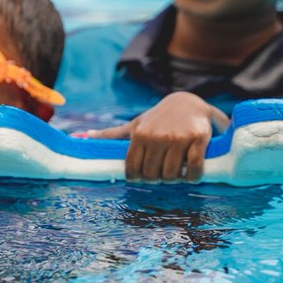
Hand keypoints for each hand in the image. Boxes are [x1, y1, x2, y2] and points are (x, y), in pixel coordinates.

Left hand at [83, 92, 227, 182]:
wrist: (189, 102)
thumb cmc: (158, 117)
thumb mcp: (135, 124)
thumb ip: (112, 134)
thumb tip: (84, 137)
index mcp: (140, 134)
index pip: (133, 168)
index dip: (136, 178)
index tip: (141, 177)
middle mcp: (157, 137)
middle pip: (152, 174)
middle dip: (154, 179)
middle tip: (159, 175)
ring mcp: (179, 139)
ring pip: (172, 174)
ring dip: (173, 180)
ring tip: (174, 174)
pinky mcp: (198, 140)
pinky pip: (194, 168)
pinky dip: (192, 177)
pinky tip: (190, 175)